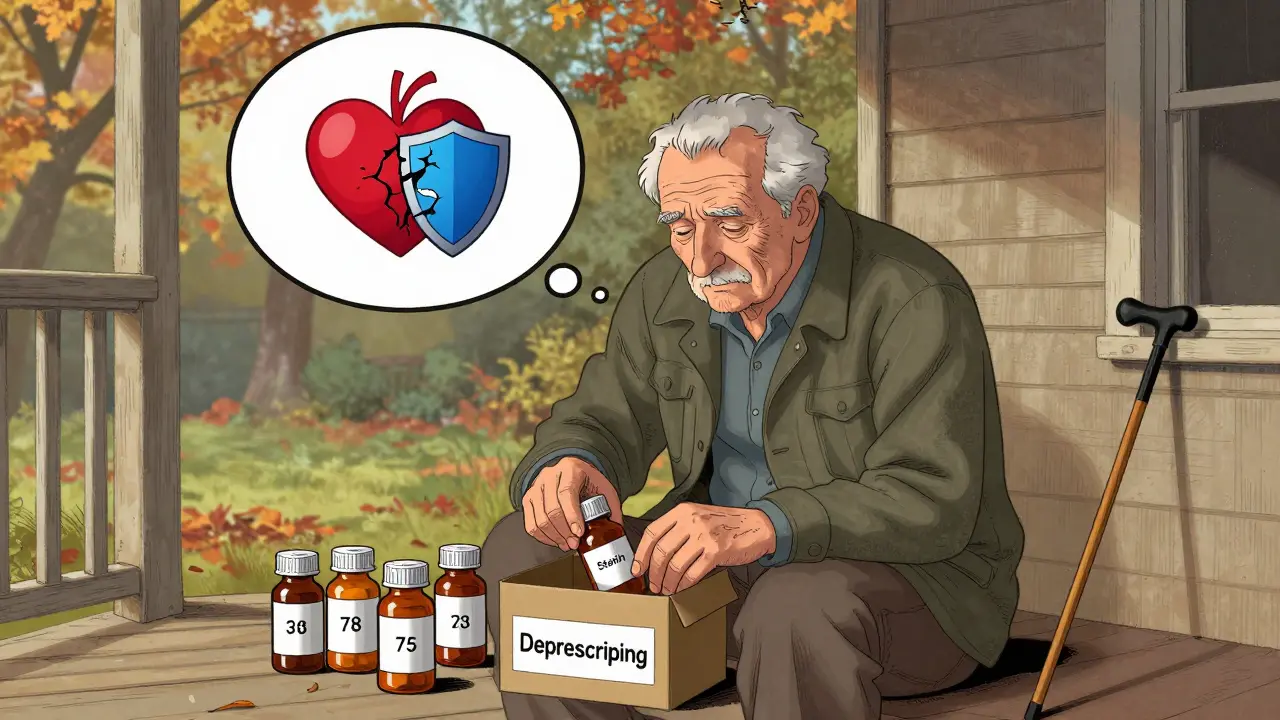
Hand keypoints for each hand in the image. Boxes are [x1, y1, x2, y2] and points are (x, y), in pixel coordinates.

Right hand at [522, 457, 622, 551]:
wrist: (573, 471)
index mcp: (571, 469)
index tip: (579, 533)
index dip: (572, 516)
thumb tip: (615, 533)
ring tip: (566, 544)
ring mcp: (536, 485)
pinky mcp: (528, 497)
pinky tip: (555, 540)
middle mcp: (550, 475)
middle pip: (552, 508)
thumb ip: (611, 509)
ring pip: (540, 518)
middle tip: (574, 543)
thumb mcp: (605, 489)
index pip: (566, 493)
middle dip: (564, 531)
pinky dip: (542, 536)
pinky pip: (530, 523)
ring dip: (554, 536)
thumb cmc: (589, 482)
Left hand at [632, 503, 776, 594]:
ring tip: (667, 589)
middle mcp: (691, 521)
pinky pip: (693, 573)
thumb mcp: (698, 517)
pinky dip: (684, 584)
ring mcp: (704, 535)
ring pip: (675, 565)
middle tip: (654, 585)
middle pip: (661, 551)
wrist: (757, 525)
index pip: (653, 532)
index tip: (638, 569)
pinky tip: (682, 588)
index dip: (641, 554)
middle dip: (654, 573)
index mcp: (683, 511)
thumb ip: (678, 529)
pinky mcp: (717, 551)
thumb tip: (655, 554)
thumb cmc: (726, 524)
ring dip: (668, 582)